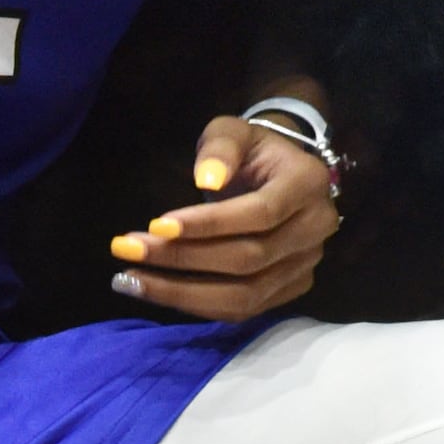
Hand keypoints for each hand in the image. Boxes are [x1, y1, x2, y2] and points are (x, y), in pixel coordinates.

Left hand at [113, 114, 342, 317]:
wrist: (281, 174)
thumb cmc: (252, 151)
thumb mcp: (233, 133)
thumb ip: (220, 149)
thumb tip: (206, 181)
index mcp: (307, 185)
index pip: (260, 214)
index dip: (208, 224)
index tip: (155, 226)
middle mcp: (316, 229)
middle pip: (249, 258)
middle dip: (183, 258)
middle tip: (128, 250)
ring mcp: (306, 264)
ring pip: (245, 295)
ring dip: (182, 293)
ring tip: (130, 281)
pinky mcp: (292, 288)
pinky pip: (244, 310)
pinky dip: (198, 306)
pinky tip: (158, 292)